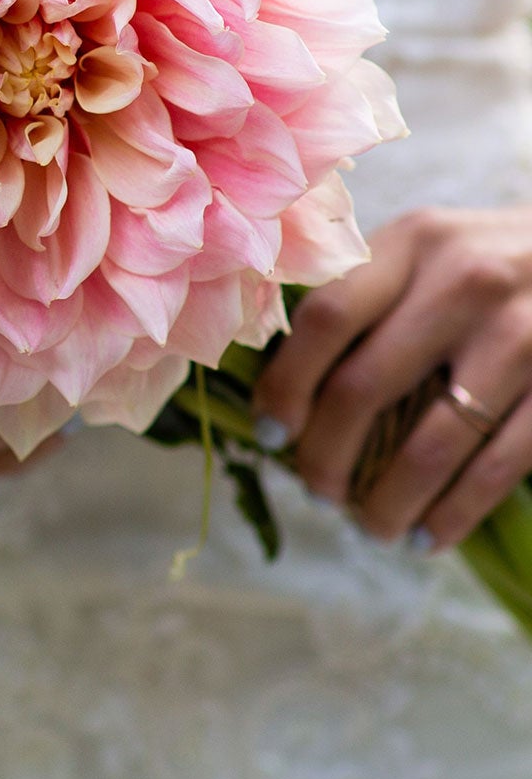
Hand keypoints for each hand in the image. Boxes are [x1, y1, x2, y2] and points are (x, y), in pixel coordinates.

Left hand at [253, 206, 531, 548]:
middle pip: (363, 387)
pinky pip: (497, 467)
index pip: (326, 318)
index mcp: (413, 243)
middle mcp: (465, 283)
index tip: (271, 433)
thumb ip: (367, 295)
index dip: (286, 384)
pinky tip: (429, 535)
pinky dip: (454, 513)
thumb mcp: (427, 250)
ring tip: (372, 528)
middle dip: (326, 456)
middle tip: (317, 491)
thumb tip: (284, 389)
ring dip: (389, 501)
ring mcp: (520, 336)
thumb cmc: (486, 262)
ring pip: (430, 443)